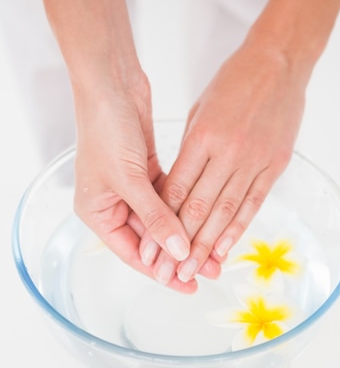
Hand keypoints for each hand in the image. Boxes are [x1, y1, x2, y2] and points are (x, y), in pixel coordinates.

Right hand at [72, 70, 196, 292]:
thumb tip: (180, 253)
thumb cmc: (107, 130)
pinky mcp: (146, 170)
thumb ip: (157, 219)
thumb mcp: (130, 181)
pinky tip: (205, 220)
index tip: (189, 283)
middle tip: (210, 268)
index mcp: (98, 213)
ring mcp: (131, 187)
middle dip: (179, 253)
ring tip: (213, 250)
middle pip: (151, 239)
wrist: (111, 84)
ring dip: (185, 232)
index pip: (133, 253)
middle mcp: (113, 204)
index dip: (162, 270)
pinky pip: (168, 199)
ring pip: (162, 220)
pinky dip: (184, 209)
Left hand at [140, 34, 307, 283]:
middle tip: (170, 273)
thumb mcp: (199, 111)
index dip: (163, 222)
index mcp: (202, 136)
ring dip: (209, 245)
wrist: (278, 62)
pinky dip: (239, 228)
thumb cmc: (233, 82)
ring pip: (227, 211)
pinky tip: (226, 249)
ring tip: (195, 271)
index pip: (178, 189)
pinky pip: (254, 202)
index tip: (153, 245)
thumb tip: (179, 187)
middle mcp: (227, 152)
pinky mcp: (275, 164)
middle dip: (182, 244)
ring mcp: (254, 159)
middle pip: (200, 208)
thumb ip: (190, 151)